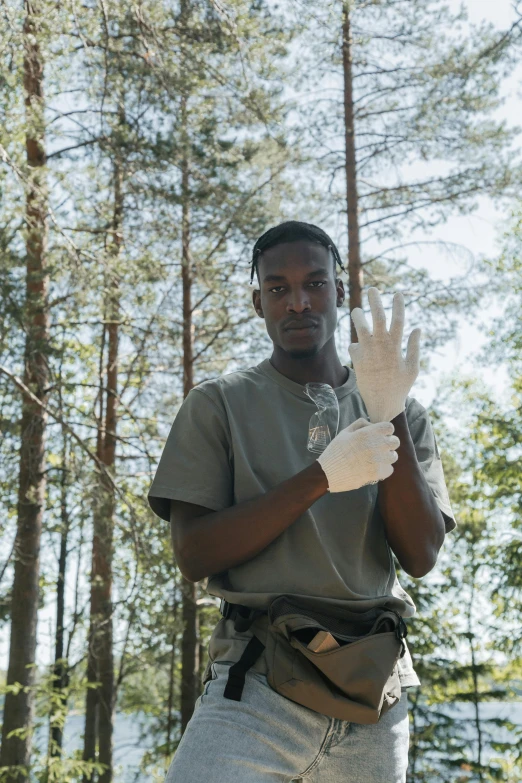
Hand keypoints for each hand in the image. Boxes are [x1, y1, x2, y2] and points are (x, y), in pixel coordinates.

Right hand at [317, 417, 399, 492]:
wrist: (328, 472)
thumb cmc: (335, 451)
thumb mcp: (345, 432)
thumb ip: (360, 424)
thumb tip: (372, 424)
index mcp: (367, 433)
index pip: (389, 428)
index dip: (385, 431)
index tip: (380, 436)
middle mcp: (375, 445)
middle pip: (395, 442)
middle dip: (388, 444)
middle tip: (379, 448)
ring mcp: (378, 460)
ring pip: (393, 456)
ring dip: (387, 457)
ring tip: (377, 459)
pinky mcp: (378, 473)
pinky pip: (390, 469)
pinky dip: (384, 469)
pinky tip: (375, 468)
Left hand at [348, 288, 420, 423]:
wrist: (382, 403)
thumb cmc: (400, 386)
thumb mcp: (413, 368)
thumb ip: (414, 347)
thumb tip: (417, 328)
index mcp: (396, 346)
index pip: (398, 319)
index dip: (398, 305)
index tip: (397, 293)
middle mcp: (381, 345)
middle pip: (377, 316)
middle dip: (375, 301)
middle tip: (372, 289)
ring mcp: (367, 352)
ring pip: (360, 327)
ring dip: (358, 317)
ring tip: (356, 311)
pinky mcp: (356, 360)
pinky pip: (353, 346)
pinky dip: (355, 344)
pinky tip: (358, 347)